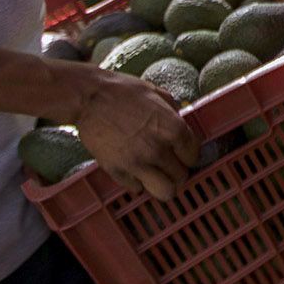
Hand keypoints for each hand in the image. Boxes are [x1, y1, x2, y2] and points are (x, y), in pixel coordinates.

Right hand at [65, 67, 199, 201]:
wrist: (89, 98)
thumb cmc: (123, 91)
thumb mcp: (157, 94)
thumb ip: (174, 113)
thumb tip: (181, 125)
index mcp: (172, 129)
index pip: (194, 156)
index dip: (189, 154)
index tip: (182, 153)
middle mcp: (158, 150)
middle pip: (181, 177)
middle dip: (177, 171)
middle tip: (169, 165)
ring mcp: (137, 164)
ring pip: (165, 192)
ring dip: (162, 184)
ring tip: (156, 175)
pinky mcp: (117, 172)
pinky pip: (137, 188)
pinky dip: (137, 181)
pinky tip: (134, 169)